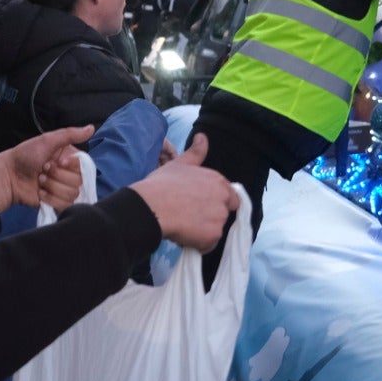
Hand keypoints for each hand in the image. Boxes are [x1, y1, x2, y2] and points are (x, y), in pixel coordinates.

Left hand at [0, 124, 92, 212]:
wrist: (8, 175)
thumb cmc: (25, 155)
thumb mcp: (47, 140)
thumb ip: (70, 134)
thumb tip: (91, 128)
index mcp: (69, 158)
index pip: (83, 166)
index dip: (70, 165)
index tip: (57, 161)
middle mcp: (68, 173)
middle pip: (78, 181)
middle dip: (57, 175)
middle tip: (43, 169)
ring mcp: (61, 188)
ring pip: (71, 194)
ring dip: (52, 186)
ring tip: (39, 179)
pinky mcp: (55, 202)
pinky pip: (64, 205)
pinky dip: (50, 197)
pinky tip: (39, 191)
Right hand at [129, 133, 238, 250]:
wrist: (152, 206)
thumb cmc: (162, 184)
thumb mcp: (180, 164)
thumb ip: (196, 152)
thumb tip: (203, 136)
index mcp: (218, 180)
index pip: (230, 196)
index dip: (214, 202)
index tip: (199, 205)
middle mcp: (223, 198)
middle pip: (223, 213)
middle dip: (209, 217)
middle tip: (188, 216)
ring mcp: (220, 217)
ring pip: (215, 229)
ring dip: (203, 231)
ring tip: (183, 225)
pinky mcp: (213, 235)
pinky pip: (209, 244)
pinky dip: (199, 244)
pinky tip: (183, 236)